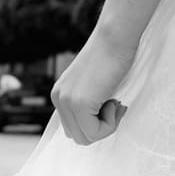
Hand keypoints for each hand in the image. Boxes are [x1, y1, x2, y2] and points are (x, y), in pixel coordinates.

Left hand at [51, 30, 135, 146]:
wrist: (115, 37)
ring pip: (86, 138)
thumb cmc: (112, 57)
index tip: (110, 104)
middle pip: (78, 137)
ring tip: (114, 102)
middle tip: (115, 105)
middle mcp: (58, 98)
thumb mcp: (93, 84)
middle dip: (101, 127)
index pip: (74, 128)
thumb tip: (94, 126)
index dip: (96, 123)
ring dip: (106, 126)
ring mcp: (66, 101)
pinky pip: (95, 132)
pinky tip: (113, 100)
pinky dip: (110, 123)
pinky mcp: (79, 103)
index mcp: (59, 94)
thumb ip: (88, 103)